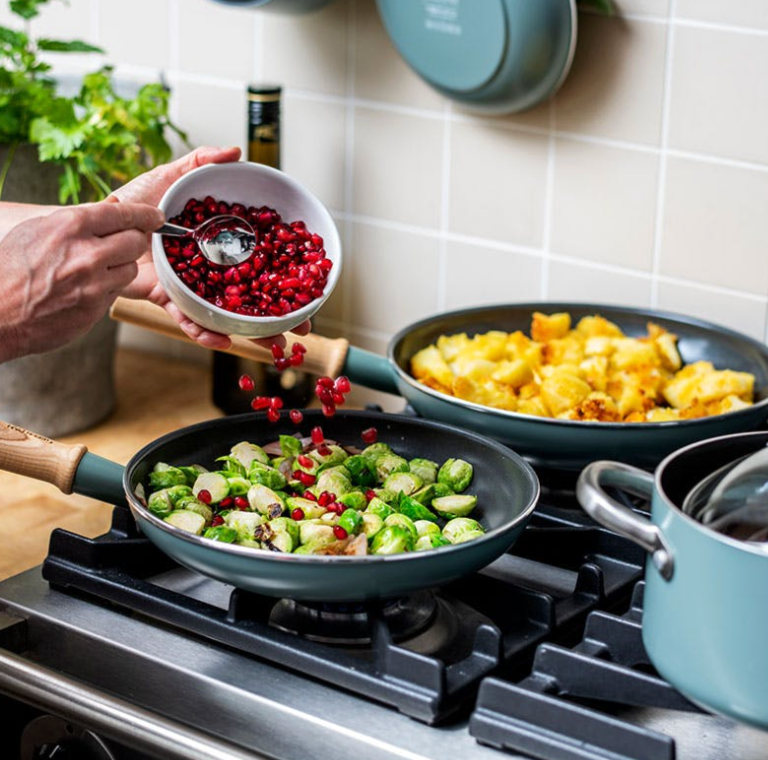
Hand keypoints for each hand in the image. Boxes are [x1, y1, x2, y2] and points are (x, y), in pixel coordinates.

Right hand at [0, 202, 163, 362]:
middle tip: (125, 244)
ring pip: (130, 269)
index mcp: (70, 226)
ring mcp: (95, 283)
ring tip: (96, 269)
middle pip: (136, 242)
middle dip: (134, 242)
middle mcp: (88, 253)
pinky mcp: (97, 308)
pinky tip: (84, 288)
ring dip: (120, 267)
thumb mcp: (37, 231)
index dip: (145, 215)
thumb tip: (110, 210)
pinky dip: (106, 288)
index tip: (156, 217)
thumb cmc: (10, 269)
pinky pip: (115, 292)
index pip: (124, 214)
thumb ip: (75, 222)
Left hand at [112, 146, 310, 350]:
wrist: (101, 225)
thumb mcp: (171, 176)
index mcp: (218, 243)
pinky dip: (206, 333)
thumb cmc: (133, 201)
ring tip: (274, 343)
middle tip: (303, 328)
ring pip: (229, 314)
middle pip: (252, 295)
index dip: (283, 275)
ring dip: (253, 332)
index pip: (259, 261)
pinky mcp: (171, 298)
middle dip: (279, 316)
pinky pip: (191, 320)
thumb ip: (200, 162)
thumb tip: (235, 151)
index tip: (309, 288)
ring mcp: (193, 286)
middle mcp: (211, 269)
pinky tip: (225, 340)